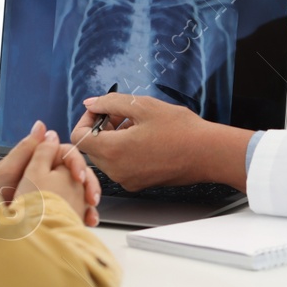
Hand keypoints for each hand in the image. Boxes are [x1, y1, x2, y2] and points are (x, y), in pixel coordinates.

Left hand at [0, 120, 100, 226]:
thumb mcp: (4, 173)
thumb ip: (25, 150)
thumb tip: (42, 126)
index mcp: (33, 164)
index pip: (63, 155)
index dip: (75, 164)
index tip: (79, 177)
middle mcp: (42, 178)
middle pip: (74, 175)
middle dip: (87, 186)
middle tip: (92, 199)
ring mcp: (46, 197)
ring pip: (76, 194)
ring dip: (87, 203)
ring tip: (90, 216)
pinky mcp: (48, 214)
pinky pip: (70, 211)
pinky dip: (79, 216)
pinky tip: (83, 222)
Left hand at [71, 93, 250, 191]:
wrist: (208, 154)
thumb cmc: (181, 130)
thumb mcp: (143, 106)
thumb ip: (111, 102)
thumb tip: (91, 103)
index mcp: (113, 151)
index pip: (79, 137)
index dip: (87, 119)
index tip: (103, 110)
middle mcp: (116, 171)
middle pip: (92, 147)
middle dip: (102, 127)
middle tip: (123, 113)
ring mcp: (127, 180)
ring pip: (106, 156)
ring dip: (113, 138)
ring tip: (137, 123)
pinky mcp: (138, 183)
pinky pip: (120, 165)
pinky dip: (124, 150)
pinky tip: (144, 137)